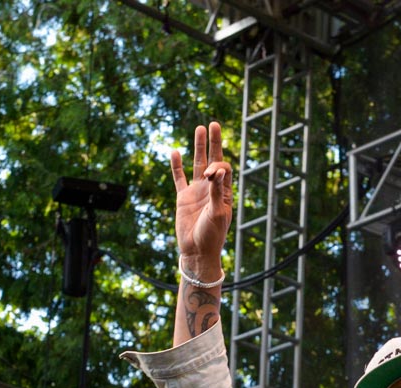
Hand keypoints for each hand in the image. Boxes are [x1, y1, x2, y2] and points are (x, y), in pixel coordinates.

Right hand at [170, 122, 232, 274]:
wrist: (196, 251)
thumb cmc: (211, 236)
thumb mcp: (217, 214)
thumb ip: (217, 193)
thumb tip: (218, 171)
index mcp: (225, 193)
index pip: (223, 169)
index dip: (216, 166)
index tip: (209, 175)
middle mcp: (212, 189)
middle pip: (213, 160)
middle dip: (214, 143)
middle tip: (214, 123)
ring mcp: (197, 192)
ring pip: (197, 164)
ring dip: (198, 147)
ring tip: (200, 128)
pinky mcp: (183, 197)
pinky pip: (179, 178)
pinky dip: (177, 166)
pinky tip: (176, 152)